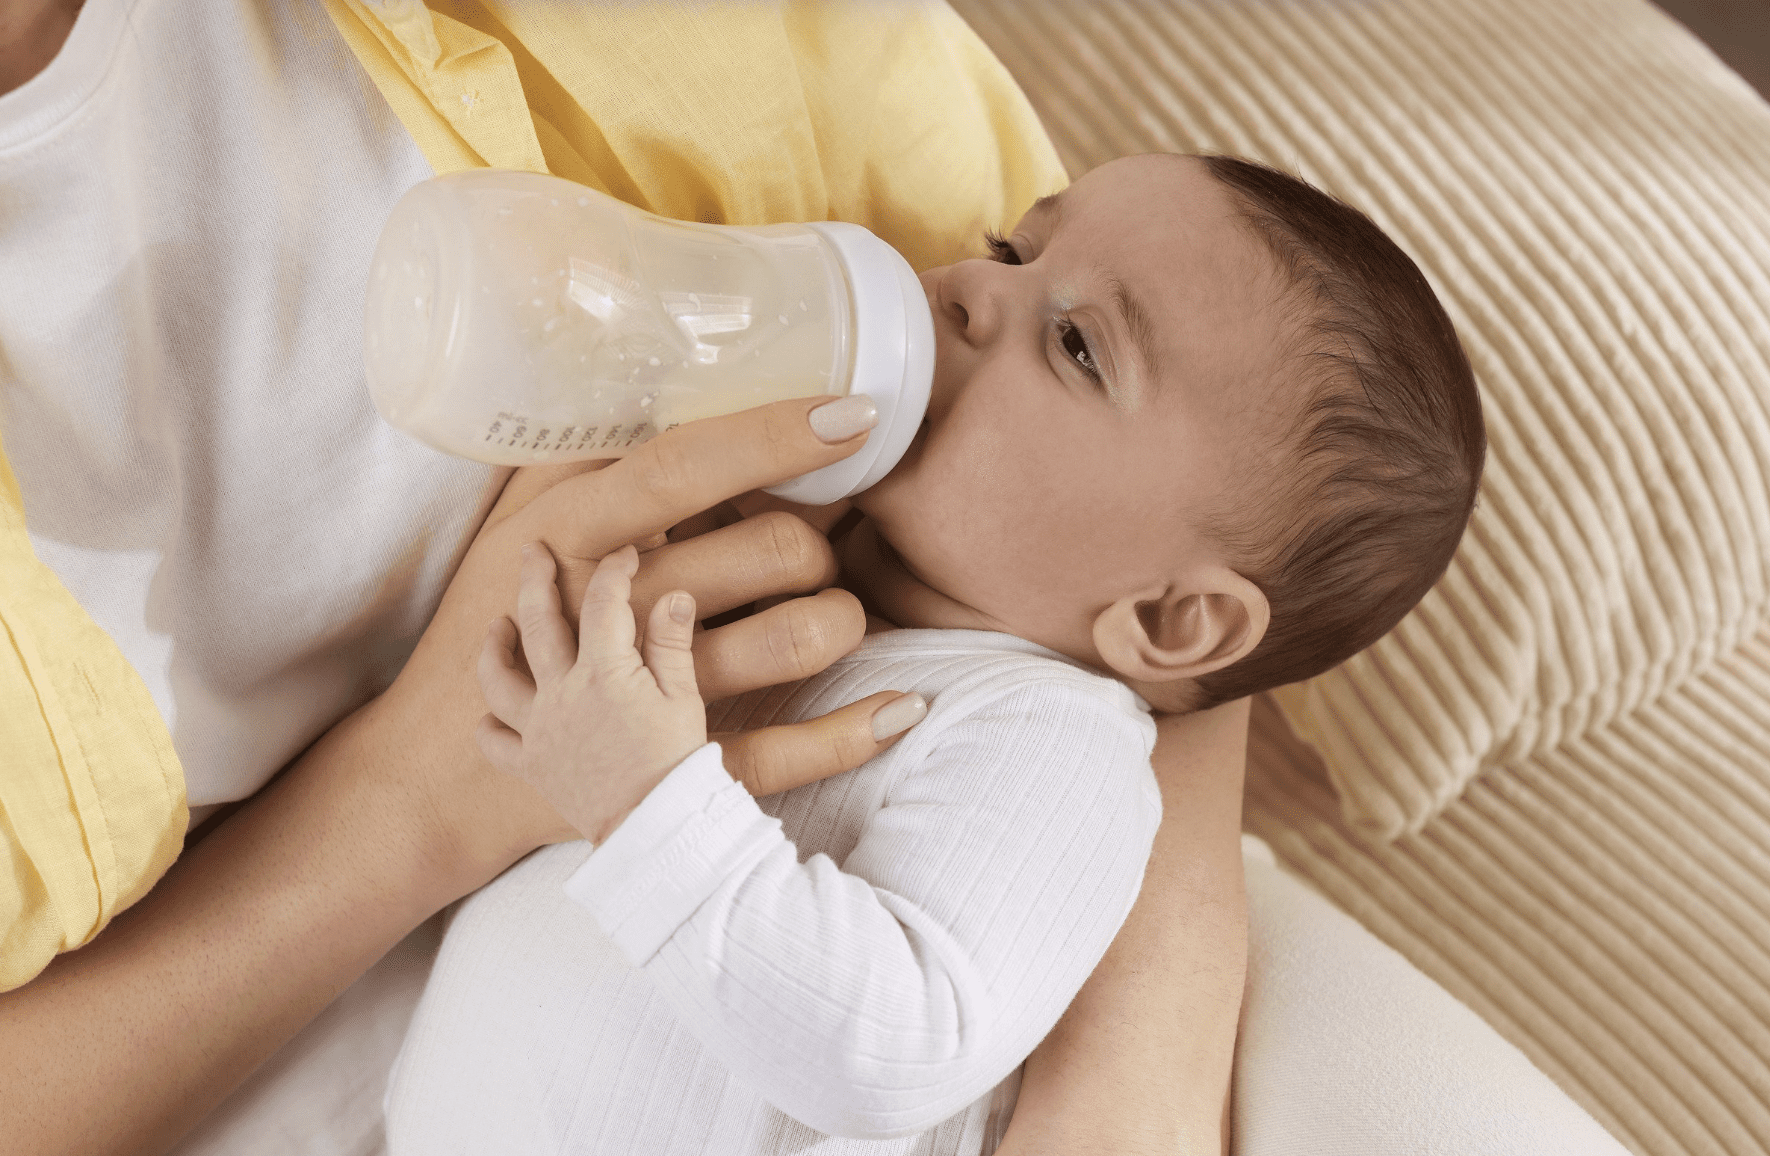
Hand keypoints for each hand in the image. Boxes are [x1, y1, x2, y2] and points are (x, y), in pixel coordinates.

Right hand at [369, 395, 921, 894]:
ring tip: (834, 611)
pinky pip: (787, 752)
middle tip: (812, 544)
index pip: (686, 466)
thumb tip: (671, 378)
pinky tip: (903, 710)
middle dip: (820, 540)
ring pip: (795, 637)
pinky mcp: (668, 772)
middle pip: (773, 548)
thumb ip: (586, 456)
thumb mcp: (515, 525)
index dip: (775, 436)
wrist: (440, 772)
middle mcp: (614, 610)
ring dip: (841, 617)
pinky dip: (855, 733)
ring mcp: (644, 697)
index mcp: (574, 536)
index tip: (853, 412)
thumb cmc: (489, 626)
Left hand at [477, 544, 707, 843]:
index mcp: (604, 671)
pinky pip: (496, 743)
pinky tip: (491, 715)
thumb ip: (672, 643)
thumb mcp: (685, 698)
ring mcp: (540, 730)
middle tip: (533, 551)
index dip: (614, 571)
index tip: (625, 555)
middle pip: (538, 622)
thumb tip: (673, 595)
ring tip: (498, 626)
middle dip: (534, 578)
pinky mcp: (532, 765)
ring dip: (494, 647)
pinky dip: (490, 726)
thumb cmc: (676, 764)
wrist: (654, 827)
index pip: (604, 602)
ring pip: (499, 678)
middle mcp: (562, 693)